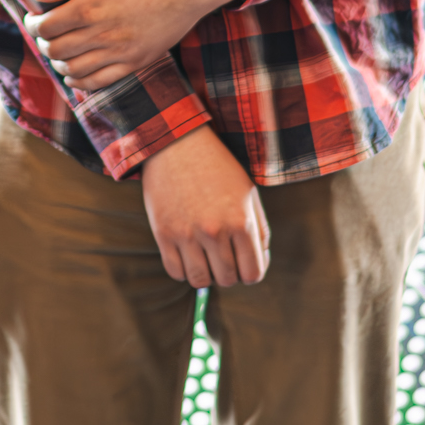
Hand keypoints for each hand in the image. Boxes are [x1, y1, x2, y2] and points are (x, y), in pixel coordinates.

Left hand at [28, 0, 242, 89]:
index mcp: (90, 7)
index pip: (46, 27)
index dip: (33, 25)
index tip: (34, 19)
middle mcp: (102, 34)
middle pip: (56, 50)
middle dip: (43, 43)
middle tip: (44, 34)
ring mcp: (120, 52)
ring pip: (74, 70)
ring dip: (58, 63)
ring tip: (57, 51)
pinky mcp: (136, 62)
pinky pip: (101, 82)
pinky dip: (80, 82)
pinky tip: (73, 74)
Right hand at [140, 126, 268, 287]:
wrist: (177, 143)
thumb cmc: (217, 167)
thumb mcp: (248, 192)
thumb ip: (259, 229)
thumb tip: (260, 261)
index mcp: (241, 221)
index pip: (253, 273)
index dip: (250, 273)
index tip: (244, 265)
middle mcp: (215, 231)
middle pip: (228, 280)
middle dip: (229, 273)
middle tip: (223, 257)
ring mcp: (187, 234)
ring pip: (201, 281)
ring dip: (206, 275)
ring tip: (205, 259)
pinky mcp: (163, 233)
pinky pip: (175, 272)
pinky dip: (183, 270)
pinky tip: (187, 255)